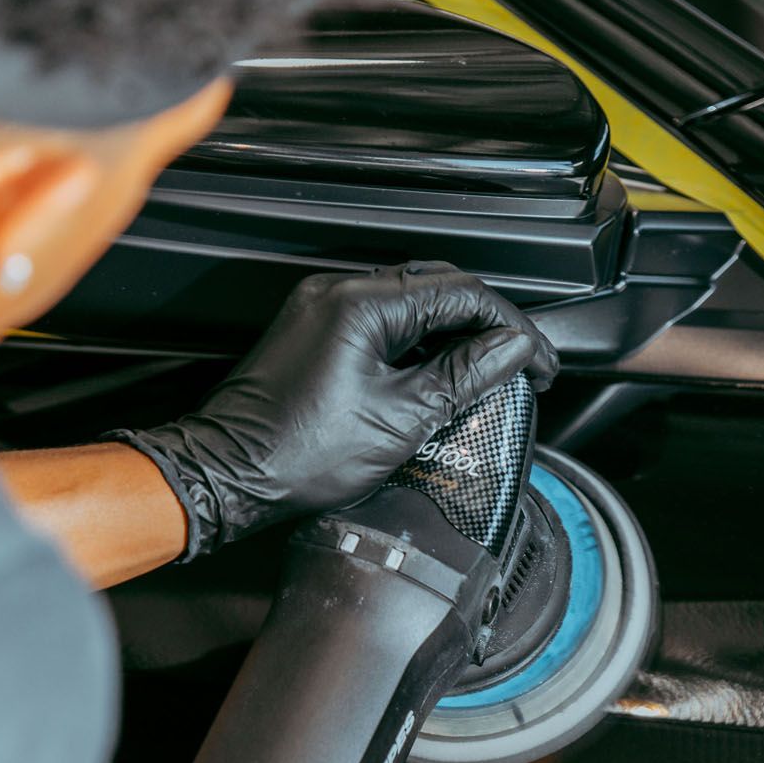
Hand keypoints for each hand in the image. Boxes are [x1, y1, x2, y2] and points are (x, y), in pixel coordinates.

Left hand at [107, 262, 556, 558]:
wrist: (227, 475)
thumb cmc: (295, 455)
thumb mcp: (400, 420)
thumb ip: (462, 377)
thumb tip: (511, 350)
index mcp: (362, 304)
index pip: (461, 293)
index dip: (511, 326)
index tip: (536, 361)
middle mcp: (337, 292)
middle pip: (437, 287)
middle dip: (487, 323)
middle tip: (519, 365)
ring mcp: (321, 308)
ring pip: (409, 301)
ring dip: (452, 331)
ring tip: (484, 372)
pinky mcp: (312, 330)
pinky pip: (379, 319)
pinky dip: (416, 340)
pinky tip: (434, 373)